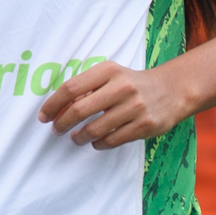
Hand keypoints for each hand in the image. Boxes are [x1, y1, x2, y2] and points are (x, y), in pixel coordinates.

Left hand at [36, 61, 190, 150]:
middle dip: (62, 124)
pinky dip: (99, 144)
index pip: (71, 88)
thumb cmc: (131, 83)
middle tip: (56, 129)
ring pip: (94, 129)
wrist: (171, 90)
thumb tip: (57, 108)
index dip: (53, 104)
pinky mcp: (144, 126)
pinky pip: (112, 140)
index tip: (44, 116)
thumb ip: (87, 86)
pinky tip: (95, 142)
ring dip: (79, 137)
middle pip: (79, 110)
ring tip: (75, 137)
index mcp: (109, 70)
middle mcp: (122, 87)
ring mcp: (134, 107)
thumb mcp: (111, 75)